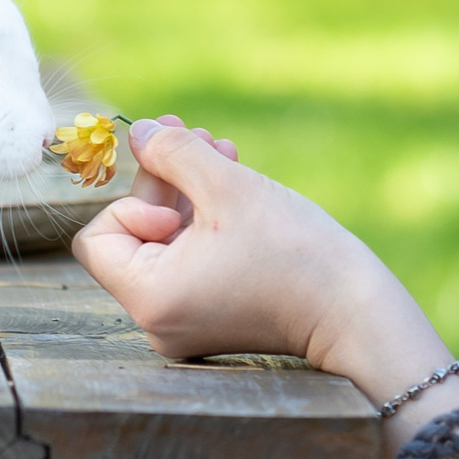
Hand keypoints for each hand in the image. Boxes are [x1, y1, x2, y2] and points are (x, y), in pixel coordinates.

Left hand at [73, 118, 458, 451]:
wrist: (359, 314)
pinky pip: (192, 264)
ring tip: (224, 152)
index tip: (182, 193)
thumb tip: (136, 132)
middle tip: (197, 135)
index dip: (132, 200)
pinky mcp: (215, 321)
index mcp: (149, 299)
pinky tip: (236, 184)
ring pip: (167, 245)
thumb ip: (173, 153)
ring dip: (191, 193)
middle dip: (167, 182)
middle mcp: (158, 323)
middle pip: (135, 237)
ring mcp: (186, 326)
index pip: (99, 237)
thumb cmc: (295, 252)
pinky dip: (208, 225)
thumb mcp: (228, 187)